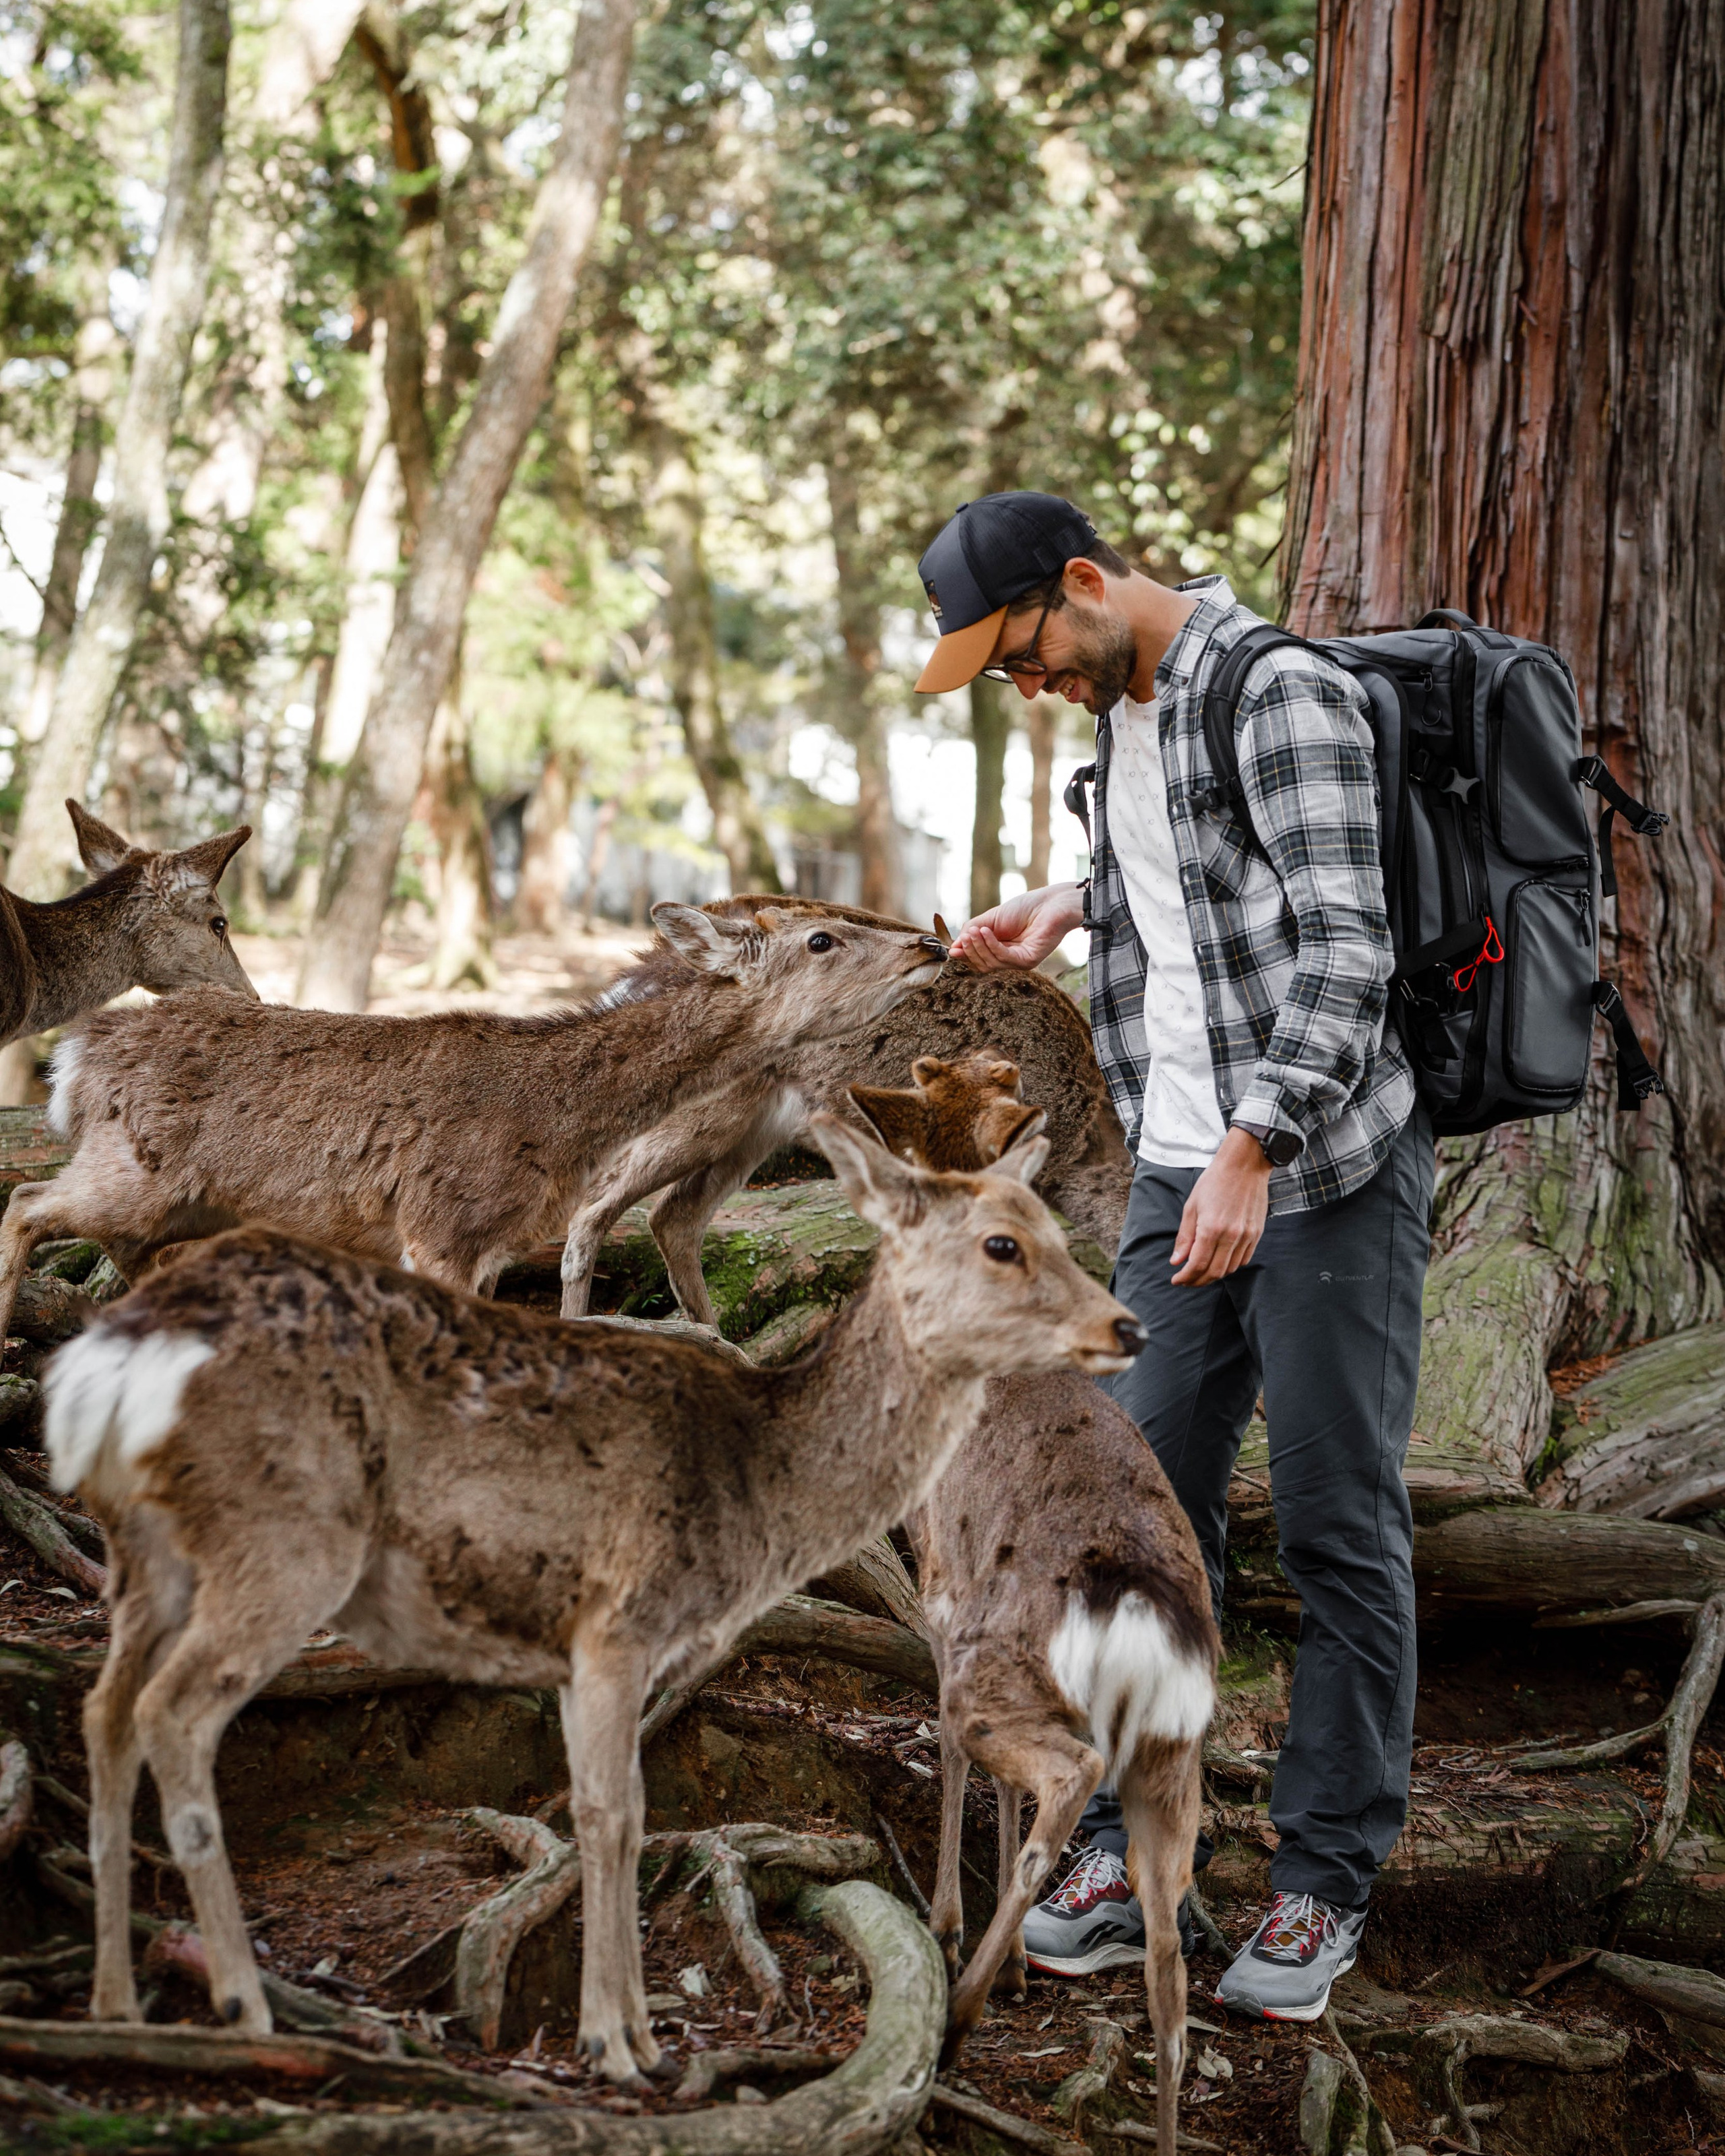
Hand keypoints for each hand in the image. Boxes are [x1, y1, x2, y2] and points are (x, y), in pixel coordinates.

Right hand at [948, 883, 1085, 971]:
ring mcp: (1018, 962)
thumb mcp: (990, 919)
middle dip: (970, 950)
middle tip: (967, 934)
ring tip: (976, 931)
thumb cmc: (1024, 908)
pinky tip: (987, 931)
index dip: (965, 955)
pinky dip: (991, 945)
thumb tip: (954, 947)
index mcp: (1000, 949)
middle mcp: (1009, 958)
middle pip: (982, 965)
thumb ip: (971, 932)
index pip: (978, 959)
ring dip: (979, 946)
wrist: (1050, 903)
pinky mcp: (1027, 961)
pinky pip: (1003, 958)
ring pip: (990, 963)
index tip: (952, 948)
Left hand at [1171, 1127, 1272, 1284]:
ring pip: (1230, 1269)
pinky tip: (1220, 1262)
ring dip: (1214, 1275)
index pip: (1197, 1264)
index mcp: (1211, 1228)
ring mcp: (1247, 1236)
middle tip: (1187, 1281)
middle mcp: (1231, 1236)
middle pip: (1214, 1272)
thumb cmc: (1214, 1181)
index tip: (1177, 1280)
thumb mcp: (1192, 1206)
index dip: (1186, 1277)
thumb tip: (1176, 1260)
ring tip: (1201, 1272)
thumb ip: (1185, 1237)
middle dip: (1198, 1281)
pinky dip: (1231, 1266)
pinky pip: (1244, 1259)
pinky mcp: (1257, 1233)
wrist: (1244, 1165)